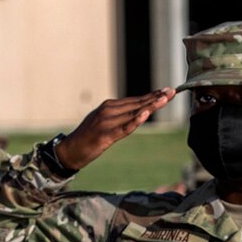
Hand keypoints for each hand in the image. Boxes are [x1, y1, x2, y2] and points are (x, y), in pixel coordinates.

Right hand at [55, 90, 177, 172]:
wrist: (69, 150)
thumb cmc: (87, 138)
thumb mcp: (103, 122)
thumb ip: (119, 116)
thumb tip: (136, 112)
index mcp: (109, 106)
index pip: (135, 100)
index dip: (152, 96)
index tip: (167, 91)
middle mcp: (109, 111)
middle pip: (137, 103)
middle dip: (156, 98)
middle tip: (172, 91)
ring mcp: (107, 122)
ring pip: (133, 113)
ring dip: (150, 105)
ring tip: (165, 99)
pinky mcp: (105, 135)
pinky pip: (124, 128)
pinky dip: (136, 121)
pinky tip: (146, 114)